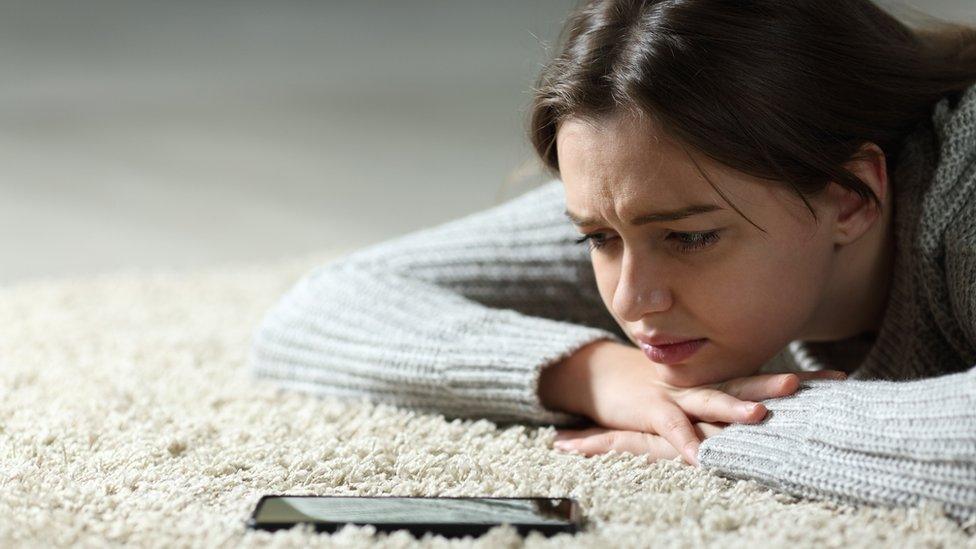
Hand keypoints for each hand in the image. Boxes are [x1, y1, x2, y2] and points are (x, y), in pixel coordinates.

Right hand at [538, 340, 846, 465]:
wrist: (603, 377)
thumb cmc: (658, 391)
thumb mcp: (698, 394)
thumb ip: (730, 400)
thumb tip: (774, 412)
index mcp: (719, 380)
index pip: (765, 376)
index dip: (802, 379)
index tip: (842, 379)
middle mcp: (702, 384)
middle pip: (744, 382)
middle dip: (774, 383)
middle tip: (804, 383)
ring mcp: (676, 394)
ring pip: (710, 400)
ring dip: (733, 406)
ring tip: (759, 414)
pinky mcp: (650, 409)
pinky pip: (670, 428)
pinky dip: (684, 441)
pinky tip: (699, 457)